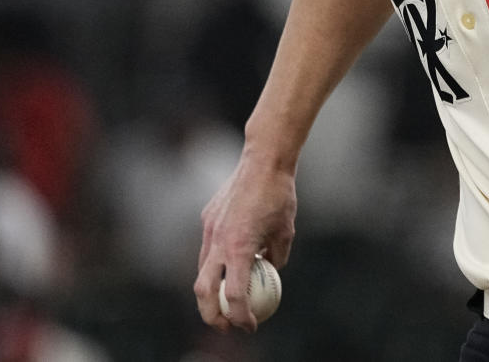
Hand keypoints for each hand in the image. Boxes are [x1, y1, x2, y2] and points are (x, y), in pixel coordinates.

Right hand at [193, 152, 296, 331]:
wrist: (263, 161)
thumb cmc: (280, 196)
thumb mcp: (286, 233)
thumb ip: (275, 257)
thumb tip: (268, 272)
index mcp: (239, 248)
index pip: (234, 296)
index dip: (240, 317)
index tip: (249, 326)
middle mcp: (218, 242)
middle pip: (203, 291)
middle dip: (211, 314)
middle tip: (225, 325)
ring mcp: (209, 229)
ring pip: (202, 269)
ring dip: (211, 289)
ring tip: (226, 299)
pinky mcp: (207, 218)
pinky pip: (208, 247)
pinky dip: (216, 261)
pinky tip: (230, 260)